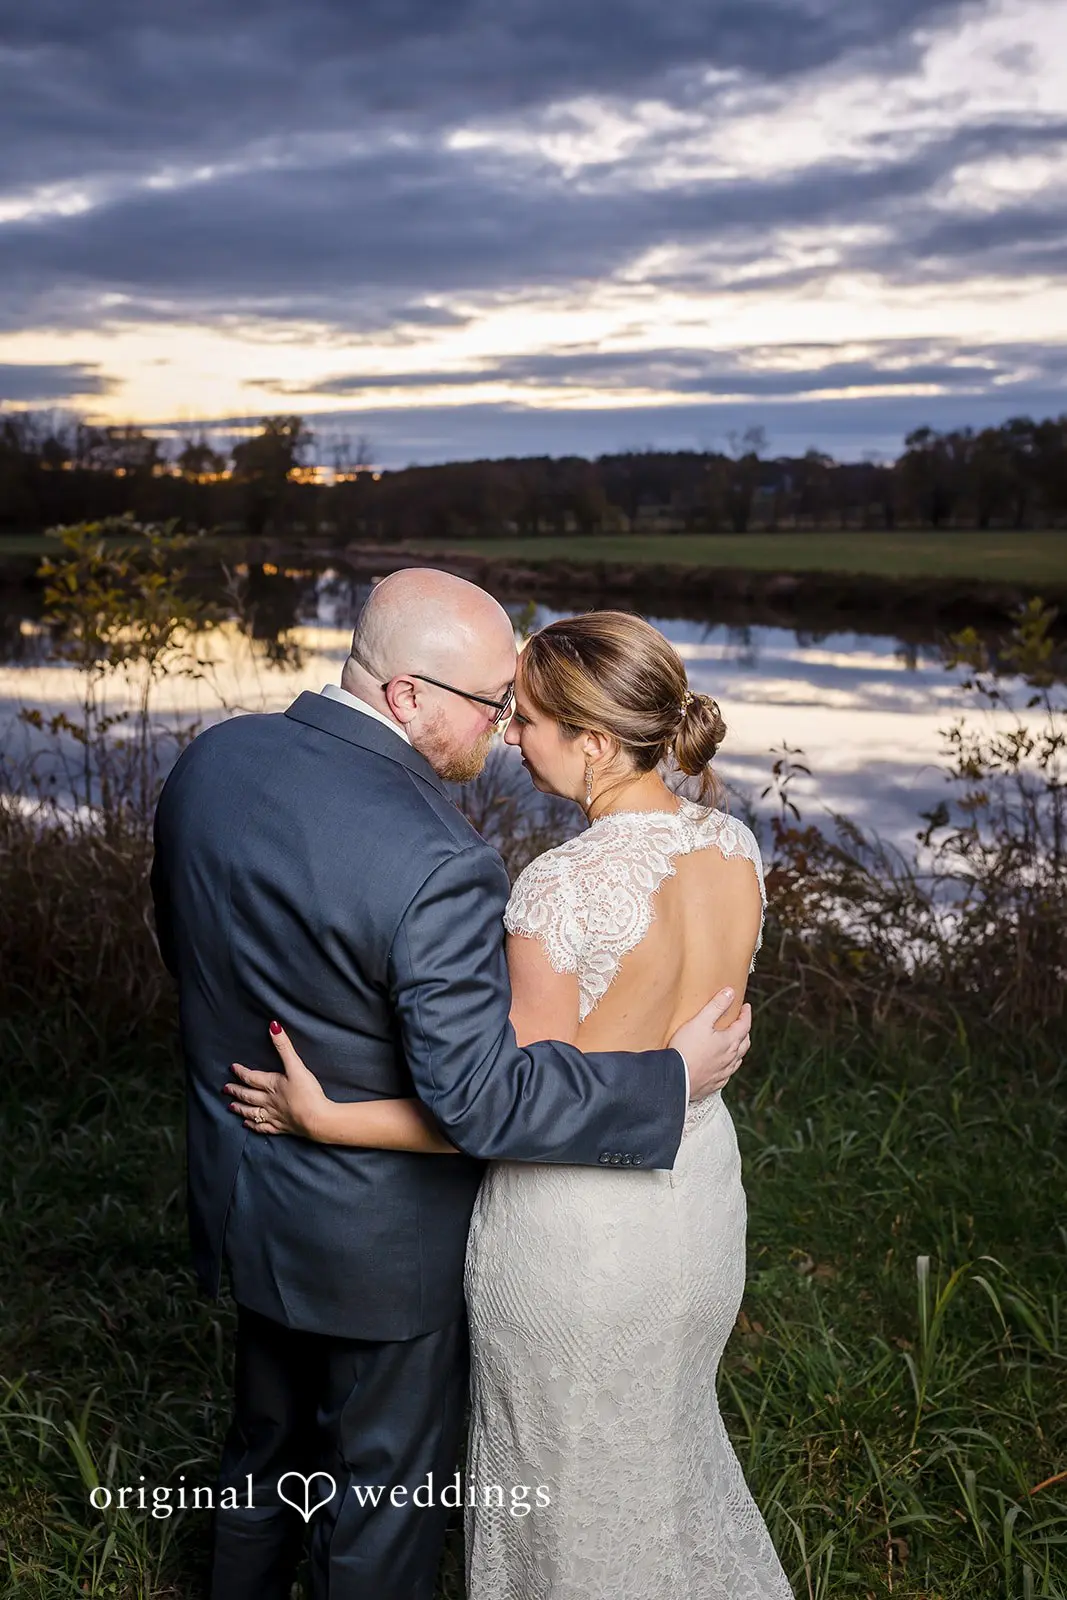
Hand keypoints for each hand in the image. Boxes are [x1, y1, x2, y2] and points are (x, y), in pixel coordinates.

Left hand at [224, 1022, 330, 1138]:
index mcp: (271, 1085)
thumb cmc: (307, 1093)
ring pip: (251, 1112)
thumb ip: (284, 1047)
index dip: (241, 1072)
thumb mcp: (296, 1066)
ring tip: (231, 1106)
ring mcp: (274, 1115)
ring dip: (240, 1108)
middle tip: (225, 1089)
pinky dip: (253, 1126)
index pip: (251, 1077)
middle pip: (248, 1095)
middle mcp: (268, 1101)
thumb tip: (273, 1027)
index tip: (232, 1068)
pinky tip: (248, 1125)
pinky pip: (262, 1127)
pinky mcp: (281, 1127)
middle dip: (236, 1091)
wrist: (316, 1119)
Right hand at [669, 988, 751, 1101]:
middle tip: (741, 1023)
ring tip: (734, 1043)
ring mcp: (723, 1073)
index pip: (744, 1025)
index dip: (746, 1014)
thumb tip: (730, 992)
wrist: (675, 1079)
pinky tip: (722, 1066)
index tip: (746, 1006)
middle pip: (744, 1043)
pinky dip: (728, 1066)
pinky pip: (727, 1074)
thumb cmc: (686, 1049)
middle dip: (745, 1031)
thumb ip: (716, 1005)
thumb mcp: (700, 1021)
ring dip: (738, 1049)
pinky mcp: (714, 1084)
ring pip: (737, 1060)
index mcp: (730, 1042)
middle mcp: (730, 1058)